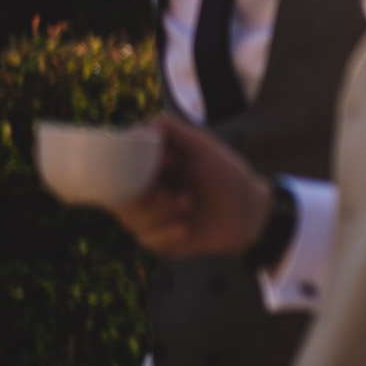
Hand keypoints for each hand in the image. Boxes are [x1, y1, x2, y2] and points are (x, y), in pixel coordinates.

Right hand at [109, 115, 271, 257]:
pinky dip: (164, 233)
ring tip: (188, 203)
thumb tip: (147, 124)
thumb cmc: (226, 174)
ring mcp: (150, 218)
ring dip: (158, 212)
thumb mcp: (202, 147)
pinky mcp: (160, 241)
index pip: (117, 170)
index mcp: (148, 170)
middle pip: (119, 197)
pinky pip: (147, 240)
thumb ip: (175, 131)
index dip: (130, 168)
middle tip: (169, 192)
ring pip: (130, 220)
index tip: (168, 162)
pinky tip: (185, 227)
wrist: (248, 209)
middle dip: (143, 196)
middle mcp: (144, 193)